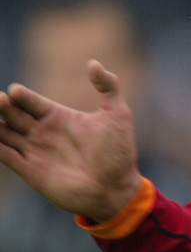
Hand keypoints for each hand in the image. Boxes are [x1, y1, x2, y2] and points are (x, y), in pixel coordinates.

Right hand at [0, 61, 141, 221]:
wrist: (116, 188)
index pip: (31, 102)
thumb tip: (92, 63)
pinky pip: (6, 156)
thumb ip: (108, 86)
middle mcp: (42, 133)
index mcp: (58, 117)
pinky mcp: (30, 172)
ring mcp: (34, 152)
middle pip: (13, 114)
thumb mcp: (117, 114)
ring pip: (4, 133)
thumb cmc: (119, 153)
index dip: (22, 96)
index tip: (16, 91)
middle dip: (3, 106)